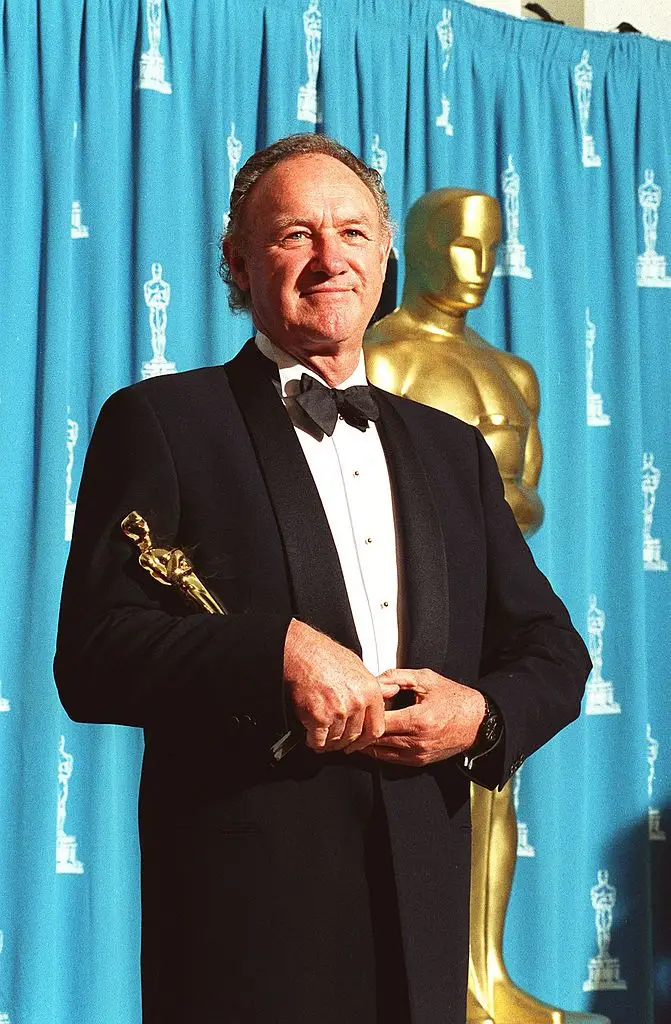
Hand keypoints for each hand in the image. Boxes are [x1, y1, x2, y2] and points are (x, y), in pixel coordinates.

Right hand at [283, 620, 399, 752]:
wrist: (301, 653)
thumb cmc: (325, 656)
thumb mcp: (357, 666)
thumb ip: (376, 684)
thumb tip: (393, 690)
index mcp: (370, 691)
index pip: (375, 728)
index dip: (365, 740)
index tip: (359, 743)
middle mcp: (356, 702)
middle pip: (354, 736)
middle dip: (344, 742)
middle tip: (338, 742)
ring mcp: (338, 711)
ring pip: (336, 739)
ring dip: (329, 743)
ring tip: (323, 739)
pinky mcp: (318, 717)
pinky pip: (318, 740)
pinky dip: (314, 742)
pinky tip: (312, 737)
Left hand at [351, 668, 484, 765]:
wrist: (478, 722)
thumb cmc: (454, 698)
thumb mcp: (426, 679)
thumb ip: (398, 676)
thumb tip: (374, 679)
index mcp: (419, 720)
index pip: (380, 721)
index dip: (365, 714)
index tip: (355, 706)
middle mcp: (417, 741)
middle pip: (377, 739)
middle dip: (360, 731)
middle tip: (345, 721)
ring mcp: (418, 754)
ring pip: (380, 752)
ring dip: (365, 743)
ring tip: (352, 731)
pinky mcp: (419, 761)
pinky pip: (390, 759)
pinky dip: (377, 750)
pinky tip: (369, 740)